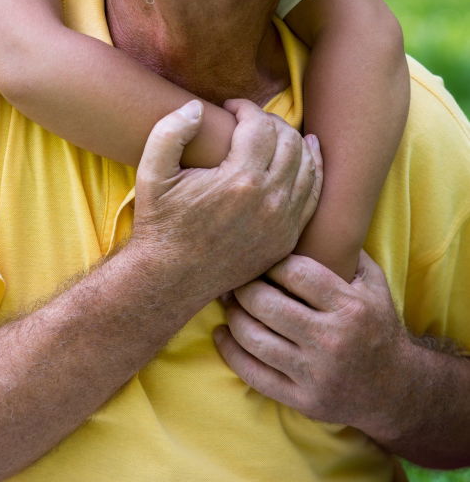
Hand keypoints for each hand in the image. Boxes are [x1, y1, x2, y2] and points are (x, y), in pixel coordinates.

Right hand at [131, 99, 322, 307]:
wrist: (171, 278)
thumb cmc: (160, 222)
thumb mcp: (150, 173)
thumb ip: (171, 131)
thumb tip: (198, 106)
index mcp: (239, 180)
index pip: (260, 125)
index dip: (246, 107)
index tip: (229, 107)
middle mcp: (269, 201)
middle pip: (288, 140)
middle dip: (270, 121)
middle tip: (248, 120)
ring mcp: (283, 222)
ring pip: (306, 164)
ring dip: (292, 141)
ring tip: (271, 133)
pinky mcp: (287, 238)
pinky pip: (312, 194)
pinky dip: (311, 168)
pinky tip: (305, 152)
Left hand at [214, 250, 410, 432]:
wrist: (396, 389)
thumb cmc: (378, 326)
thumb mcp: (373, 283)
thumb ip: (346, 251)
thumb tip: (305, 218)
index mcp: (349, 307)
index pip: (295, 273)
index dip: (270, 261)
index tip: (259, 255)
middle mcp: (332, 340)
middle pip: (267, 304)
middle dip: (243, 287)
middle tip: (232, 276)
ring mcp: (315, 374)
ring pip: (255, 339)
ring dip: (233, 315)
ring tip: (227, 301)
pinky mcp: (303, 400)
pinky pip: (254, 374)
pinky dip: (230, 352)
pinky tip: (222, 334)